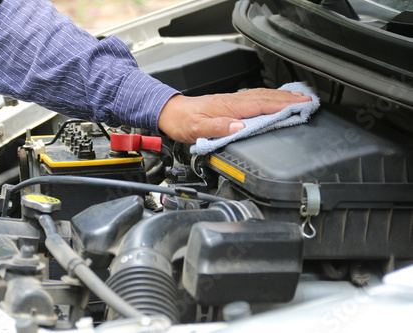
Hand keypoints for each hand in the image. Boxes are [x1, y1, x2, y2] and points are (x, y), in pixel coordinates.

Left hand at [158, 88, 311, 143]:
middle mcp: (233, 102)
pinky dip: (268, 96)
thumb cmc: (183, 122)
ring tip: (298, 96)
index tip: (300, 105)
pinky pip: (254, 97)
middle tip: (308, 99)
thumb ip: (219, 128)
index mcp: (229, 108)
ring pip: (262, 95)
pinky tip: (273, 97)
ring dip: (281, 95)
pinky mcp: (229, 103)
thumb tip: (240, 128)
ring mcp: (232, 101)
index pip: (261, 105)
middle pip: (266, 97)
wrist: (171, 113)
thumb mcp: (198, 129)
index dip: (282, 105)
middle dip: (288, 98)